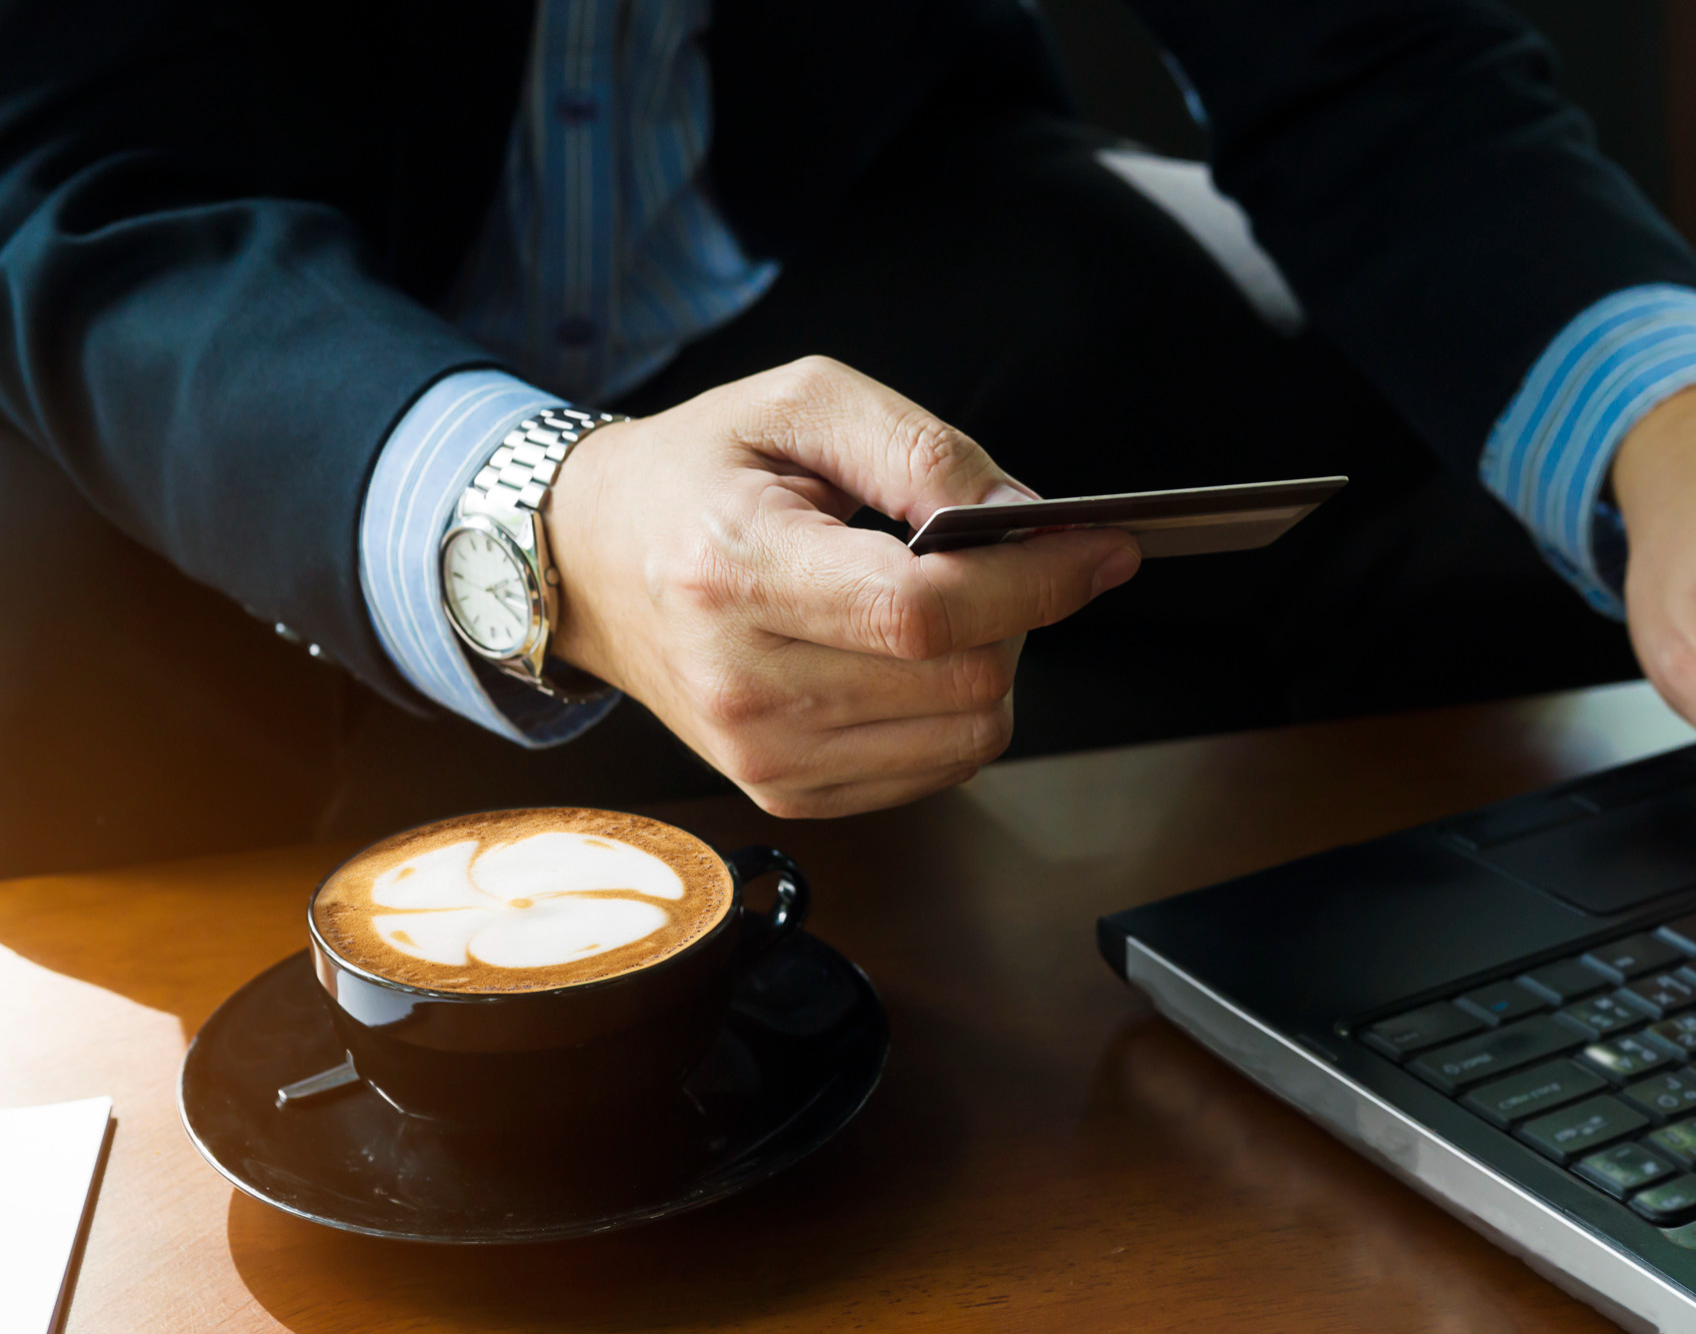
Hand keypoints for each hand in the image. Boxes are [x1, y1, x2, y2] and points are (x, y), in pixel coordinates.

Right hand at [544, 357, 1141, 816]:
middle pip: (962, 680)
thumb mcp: (800, 404)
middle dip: (1018, 612)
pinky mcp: (785, 792)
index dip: (1036, 580)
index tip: (1104, 547)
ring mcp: (762, 754)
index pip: (924, 610)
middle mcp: (743, 682)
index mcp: (735, 569)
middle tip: (992, 557)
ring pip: (966, 734)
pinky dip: (952, 708)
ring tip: (936, 604)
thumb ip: (921, 449)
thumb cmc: (697, 472)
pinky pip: (935, 768)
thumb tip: (1026, 518)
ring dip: (990, 664)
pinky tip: (904, 656)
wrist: (591, 561)